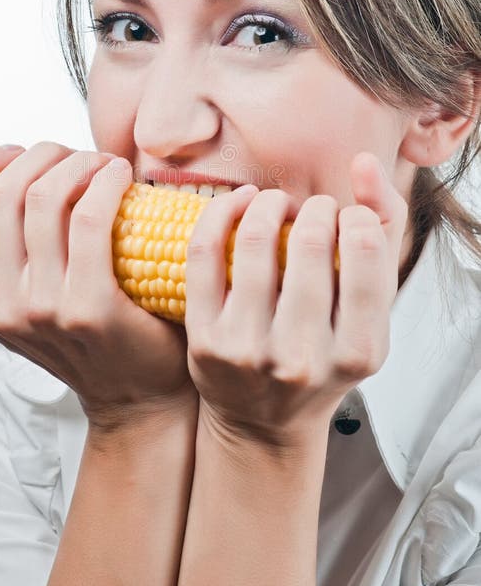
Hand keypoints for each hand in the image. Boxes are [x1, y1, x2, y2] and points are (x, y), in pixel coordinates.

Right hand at [0, 142, 197, 432]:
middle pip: (2, 190)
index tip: (19, 153)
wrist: (138, 396)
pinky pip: (90, 217)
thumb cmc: (91, 336)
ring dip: (80, 162)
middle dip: (43, 154)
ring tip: (105, 166)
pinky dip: (108, 182)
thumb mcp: (29, 298)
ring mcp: (40, 310)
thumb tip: (20, 168)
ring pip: (44, 196)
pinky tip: (123, 178)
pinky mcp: (88, 308)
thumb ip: (11, 250)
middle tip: (77, 157)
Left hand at [183, 151, 408, 450]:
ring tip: (276, 202)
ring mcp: (249, 350)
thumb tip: (366, 163)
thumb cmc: (325, 355)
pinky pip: (206, 250)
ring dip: (268, 201)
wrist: (264, 422)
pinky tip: (238, 201)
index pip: (366, 248)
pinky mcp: (204, 339)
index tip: (346, 219)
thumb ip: (382, 233)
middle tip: (311, 209)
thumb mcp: (369, 312)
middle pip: (310, 240)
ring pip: (255, 238)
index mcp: (359, 352)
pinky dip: (222, 210)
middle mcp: (304, 356)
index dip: (356, 216)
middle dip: (313, 207)